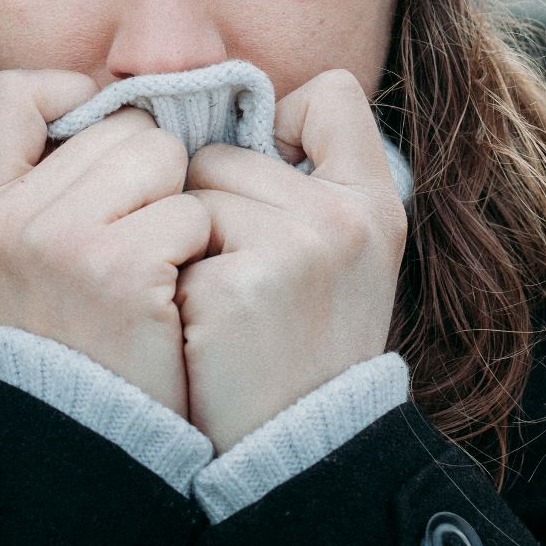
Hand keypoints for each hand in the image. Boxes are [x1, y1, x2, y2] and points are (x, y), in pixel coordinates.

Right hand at [0, 70, 210, 417]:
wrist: (92, 436)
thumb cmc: (78, 335)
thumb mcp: (25, 256)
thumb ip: (52, 180)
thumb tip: (116, 102)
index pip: (19, 93)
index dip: (74, 99)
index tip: (106, 146)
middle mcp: (13, 217)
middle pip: (121, 124)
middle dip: (151, 171)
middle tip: (140, 237)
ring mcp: (63, 241)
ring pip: (165, 156)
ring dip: (180, 206)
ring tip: (157, 263)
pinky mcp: (121, 269)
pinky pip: (193, 210)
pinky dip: (200, 249)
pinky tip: (175, 291)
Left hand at [175, 69, 406, 452]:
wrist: (293, 451)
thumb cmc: (302, 342)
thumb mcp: (342, 253)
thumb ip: (309, 177)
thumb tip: (229, 108)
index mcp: (377, 199)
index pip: (330, 94)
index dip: (283, 127)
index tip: (270, 187)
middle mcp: (346, 215)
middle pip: (225, 149)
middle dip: (210, 203)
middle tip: (238, 278)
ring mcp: (296, 247)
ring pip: (189, 190)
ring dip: (182, 242)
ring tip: (218, 303)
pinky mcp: (240, 284)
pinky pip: (169, 236)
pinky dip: (169, 279)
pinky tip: (199, 327)